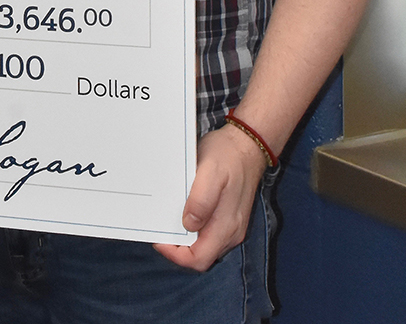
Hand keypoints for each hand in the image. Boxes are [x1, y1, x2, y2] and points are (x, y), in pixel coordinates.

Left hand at [153, 123, 266, 270]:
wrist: (246, 145)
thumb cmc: (227, 156)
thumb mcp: (211, 173)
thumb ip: (201, 201)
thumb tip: (189, 225)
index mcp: (226, 227)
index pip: (199, 259)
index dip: (175, 254)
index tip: (158, 237)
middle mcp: (230, 232)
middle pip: (200, 255)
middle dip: (177, 246)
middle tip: (159, 226)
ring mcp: (230, 225)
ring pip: (202, 245)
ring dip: (183, 236)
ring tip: (166, 217)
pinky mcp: (228, 216)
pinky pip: (207, 231)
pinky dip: (191, 226)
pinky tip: (180, 209)